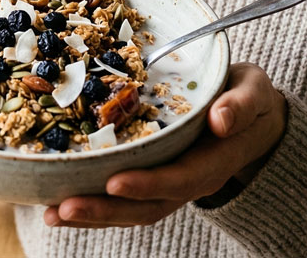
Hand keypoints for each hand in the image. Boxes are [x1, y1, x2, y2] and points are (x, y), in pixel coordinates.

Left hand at [44, 63, 286, 228]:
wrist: (253, 117)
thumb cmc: (249, 98)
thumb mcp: (254, 92)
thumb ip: (242, 105)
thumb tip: (222, 119)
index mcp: (214, 161)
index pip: (179, 179)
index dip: (147, 184)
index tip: (113, 182)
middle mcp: (189, 180)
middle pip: (146, 206)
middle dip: (104, 210)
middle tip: (63, 207)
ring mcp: (170, 183)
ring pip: (130, 209)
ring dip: (91, 215)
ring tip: (51, 212)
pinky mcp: (153, 179)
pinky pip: (123, 199)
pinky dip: (92, 202)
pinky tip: (57, 200)